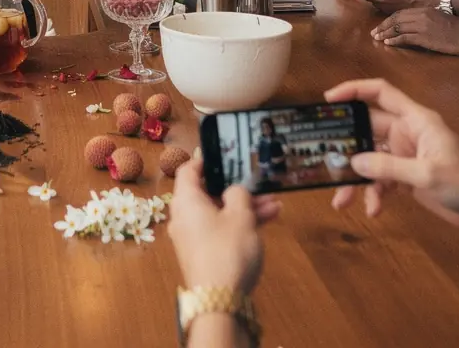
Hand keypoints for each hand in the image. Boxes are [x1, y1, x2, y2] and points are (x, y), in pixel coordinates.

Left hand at [167, 158, 279, 294]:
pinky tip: (267, 221)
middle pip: (208, 193)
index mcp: (186, 200)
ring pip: (218, 213)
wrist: (220, 301)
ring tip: (275, 204)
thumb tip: (233, 190)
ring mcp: (193, 237)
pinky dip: (239, 224)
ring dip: (244, 207)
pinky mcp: (203, 254)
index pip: (188, 171)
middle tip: (259, 184)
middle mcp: (184, 216)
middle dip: (236, 189)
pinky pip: (220, 230)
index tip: (224, 157)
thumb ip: (238, 194)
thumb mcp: (240, 216)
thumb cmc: (228, 249)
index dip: (205, 161)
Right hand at [324, 78, 458, 231]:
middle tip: (324, 157)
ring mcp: (404, 155)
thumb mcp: (427, 174)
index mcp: (414, 120)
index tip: (328, 100)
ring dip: (356, 179)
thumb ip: (389, 167)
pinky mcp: (405, 177)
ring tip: (342, 199)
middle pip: (367, 130)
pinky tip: (373, 209)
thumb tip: (354, 162)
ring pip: (369, 159)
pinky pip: (380, 180)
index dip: (353, 90)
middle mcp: (405, 133)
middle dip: (346, 145)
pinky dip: (373, 194)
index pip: (380, 92)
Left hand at [371, 5, 458, 53]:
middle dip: (382, 26)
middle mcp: (420, 16)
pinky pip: (405, 38)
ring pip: (397, 29)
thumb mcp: (437, 17)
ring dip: (385, 33)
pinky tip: (388, 43)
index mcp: (422, 10)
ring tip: (377, 38)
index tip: (380, 25)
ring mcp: (421, 27)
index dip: (388, 20)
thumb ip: (423, 18)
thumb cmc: (455, 27)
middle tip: (373, 33)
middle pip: (395, 20)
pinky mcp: (424, 38)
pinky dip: (395, 40)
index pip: (399, 13)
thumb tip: (410, 25)